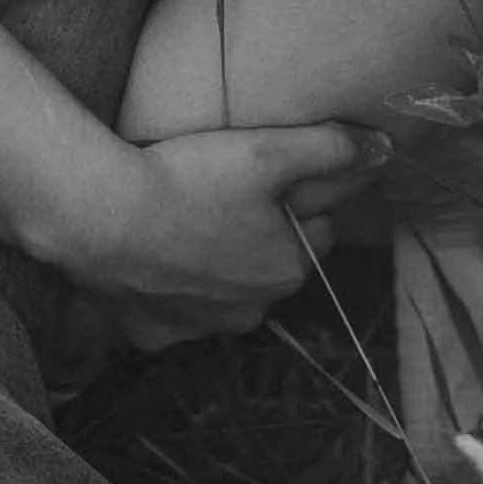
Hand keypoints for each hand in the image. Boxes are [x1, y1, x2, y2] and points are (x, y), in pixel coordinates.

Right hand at [76, 123, 391, 349]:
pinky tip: (147, 256)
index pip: (317, 232)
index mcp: (288, 271)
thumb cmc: (191, 179)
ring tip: (182, 220)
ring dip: (211, 265)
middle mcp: (250, 312)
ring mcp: (196, 330)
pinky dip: (163, 289)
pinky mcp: (147, 335)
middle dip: (257, 238)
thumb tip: (384, 148)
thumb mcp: (270, 150)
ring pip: (218, 293)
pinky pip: (166, 312)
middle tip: (222, 193)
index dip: (298, 200)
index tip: (270, 176)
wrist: (98, 217)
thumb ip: (332, 149)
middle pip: (268, 267)